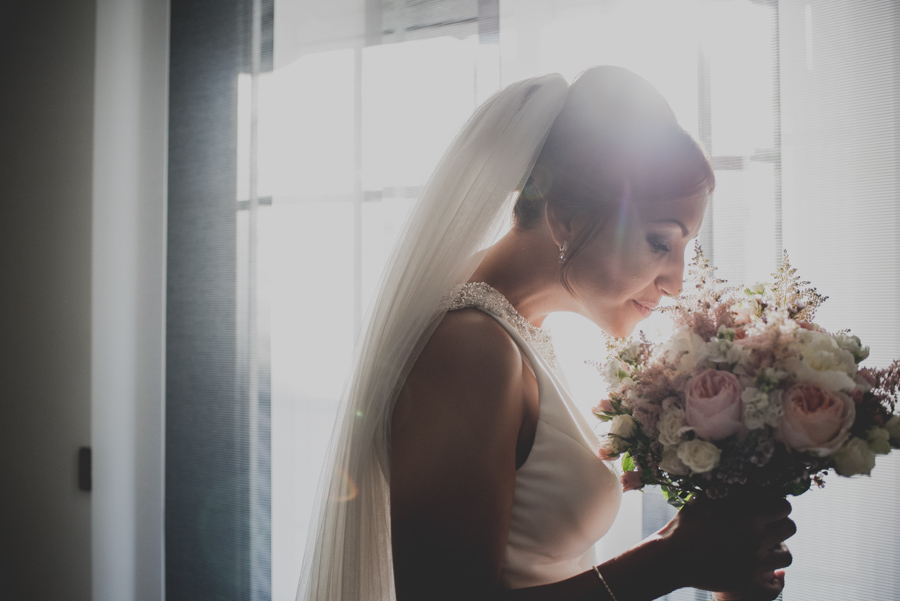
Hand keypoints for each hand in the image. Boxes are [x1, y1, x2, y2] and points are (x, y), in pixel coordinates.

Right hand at [656, 495, 794, 599]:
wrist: (673, 558)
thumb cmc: (686, 525)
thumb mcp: (705, 501)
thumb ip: (728, 493)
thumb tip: (744, 480)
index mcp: (746, 514)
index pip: (783, 507)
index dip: (777, 505)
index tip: (768, 507)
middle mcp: (755, 537)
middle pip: (789, 528)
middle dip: (780, 524)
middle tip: (768, 525)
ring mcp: (754, 561)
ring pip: (786, 555)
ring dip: (778, 549)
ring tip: (765, 546)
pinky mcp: (749, 579)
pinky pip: (774, 578)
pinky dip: (771, 572)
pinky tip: (762, 566)